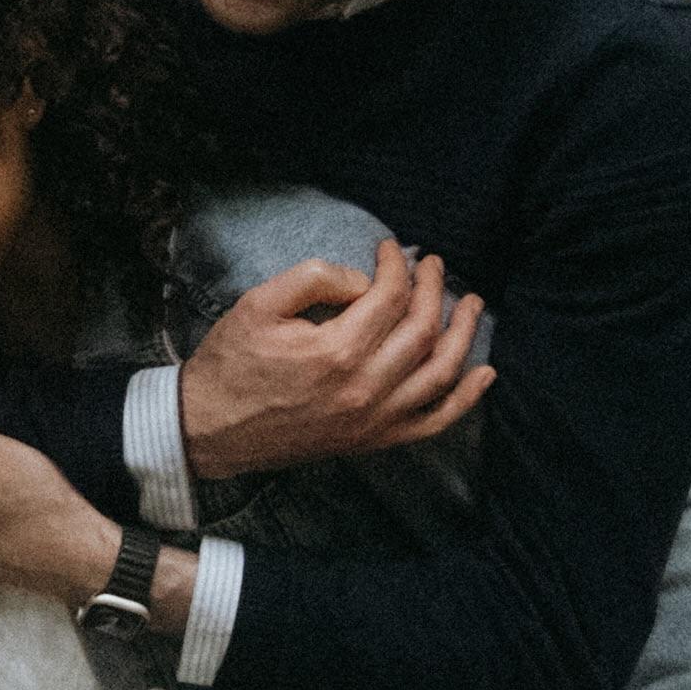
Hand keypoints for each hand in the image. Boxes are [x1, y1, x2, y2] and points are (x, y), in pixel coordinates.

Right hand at [177, 241, 492, 479]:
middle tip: (432, 264)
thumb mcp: (258, 304)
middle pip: (422, 328)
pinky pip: (433, 422)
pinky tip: (482, 374)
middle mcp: (365, 389)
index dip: (396, 265)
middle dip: (433, 288)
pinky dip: (464, 400)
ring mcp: (374, 420)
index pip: (389, 297)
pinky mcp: (373, 441)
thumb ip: (314, 278)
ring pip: (440, 372)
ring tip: (471, 303)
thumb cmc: (231, 364)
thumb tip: (362, 281)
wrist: (209, 430)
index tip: (390, 248)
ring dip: (463, 334)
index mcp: (336, 352)